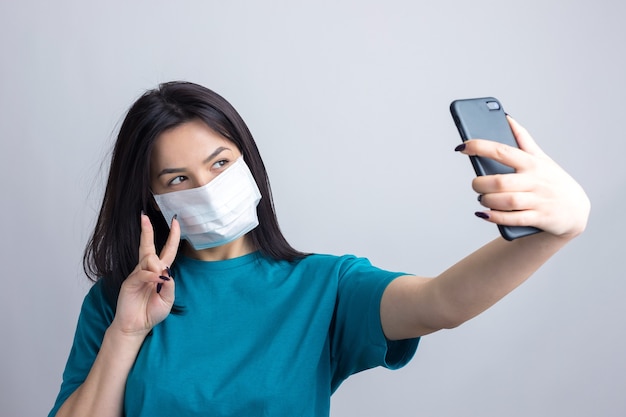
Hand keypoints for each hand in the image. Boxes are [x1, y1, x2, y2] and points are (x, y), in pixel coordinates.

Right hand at [110, 214, 179, 337]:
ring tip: (158, 283)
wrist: (136, 326)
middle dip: (147, 230)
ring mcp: (138, 274)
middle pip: (148, 246)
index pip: (168, 250)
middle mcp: (148, 270)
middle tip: (144, 216)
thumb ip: (170, 285)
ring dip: (156, 267)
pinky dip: (150, 276)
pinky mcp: (130, 282)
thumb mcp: (168, 300)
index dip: (172, 236)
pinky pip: (143, 273)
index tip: (175, 222)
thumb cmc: (152, 312)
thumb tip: (165, 270)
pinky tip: (155, 281)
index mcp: (160, 272)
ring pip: (149, 260)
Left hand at [458, 116, 589, 238]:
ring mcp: (538, 200)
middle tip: (476, 184)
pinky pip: (513, 219)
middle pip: (500, 181)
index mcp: (532, 163)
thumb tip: (507, 118)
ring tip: (482, 198)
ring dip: (487, 200)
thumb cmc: (552, 181)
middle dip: (480, 184)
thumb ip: (523, 140)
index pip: (502, 151)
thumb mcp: (541, 159)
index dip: (480, 147)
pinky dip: (496, 217)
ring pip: (506, 201)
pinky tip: (485, 214)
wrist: (575, 210)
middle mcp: (535, 181)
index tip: (462, 146)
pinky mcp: (539, 218)